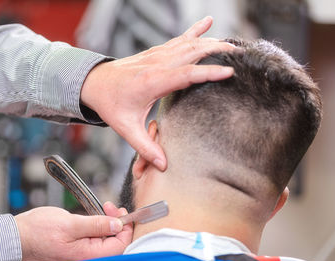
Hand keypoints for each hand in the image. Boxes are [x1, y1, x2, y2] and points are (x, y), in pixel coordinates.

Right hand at [15, 202, 132, 260]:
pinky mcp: (80, 246)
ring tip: (105, 207)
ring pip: (107, 238)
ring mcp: (83, 252)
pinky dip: (100, 224)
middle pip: (115, 243)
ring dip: (109, 222)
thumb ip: (96, 225)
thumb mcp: (70, 223)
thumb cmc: (39, 231)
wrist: (20, 235)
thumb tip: (117, 225)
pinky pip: (97, 237)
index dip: (125, 229)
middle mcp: (87, 256)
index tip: (123, 213)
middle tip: (112, 206)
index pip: (119, 246)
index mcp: (87, 255)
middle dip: (118, 222)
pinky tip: (98, 214)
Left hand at [81, 16, 234, 170]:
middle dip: (218, 51)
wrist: (94, 83)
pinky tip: (208, 22)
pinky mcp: (156, 53)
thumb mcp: (125, 128)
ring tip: (232, 44)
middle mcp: (157, 64)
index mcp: (152, 82)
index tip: (230, 72)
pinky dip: (195, 30)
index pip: (186, 74)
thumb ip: (145, 147)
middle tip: (241, 54)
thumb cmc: (109, 104)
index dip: (209, 72)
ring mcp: (157, 55)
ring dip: (211, 41)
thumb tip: (162, 165)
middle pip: (192, 52)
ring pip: (188, 43)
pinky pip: (179, 38)